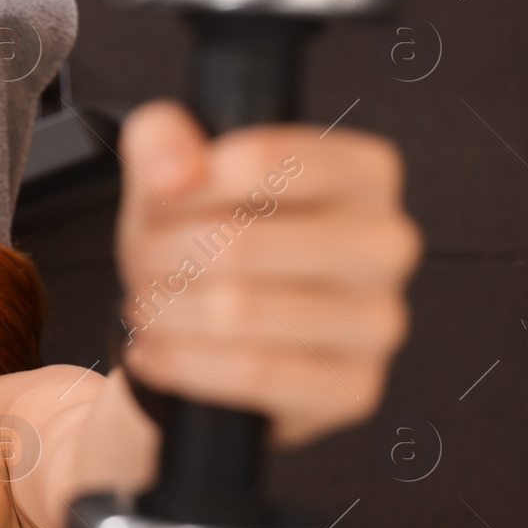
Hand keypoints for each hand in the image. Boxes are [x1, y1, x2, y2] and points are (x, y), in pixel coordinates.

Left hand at [113, 99, 421, 447]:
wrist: (214, 337)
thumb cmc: (208, 245)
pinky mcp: (352, 388)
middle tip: (141, 265)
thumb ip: (162, 140)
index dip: (183, 186)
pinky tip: (155, 352)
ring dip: (166, 311)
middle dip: (162, 256)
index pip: (262, 159)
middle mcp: (386, 242)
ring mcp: (378, 321)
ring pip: (240, 311)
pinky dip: (182, 363)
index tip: (155, 203)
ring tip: (147, 307)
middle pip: (240, 242)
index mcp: (362, 172)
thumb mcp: (173, 177)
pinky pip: (252, 373)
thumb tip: (176, 169)